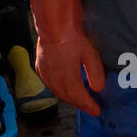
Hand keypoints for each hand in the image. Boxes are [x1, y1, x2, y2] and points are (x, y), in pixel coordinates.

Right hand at [28, 0, 104, 116]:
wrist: (52, 25)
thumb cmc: (72, 38)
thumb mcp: (90, 54)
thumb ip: (95, 73)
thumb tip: (97, 89)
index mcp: (68, 78)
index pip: (80, 98)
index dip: (89, 106)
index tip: (97, 111)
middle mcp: (55, 79)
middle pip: (68, 98)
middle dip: (80, 104)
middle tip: (89, 106)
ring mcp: (45, 74)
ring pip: (58, 92)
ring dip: (69, 98)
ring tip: (79, 99)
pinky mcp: (40, 68)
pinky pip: (50, 84)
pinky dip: (58, 90)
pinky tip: (63, 88)